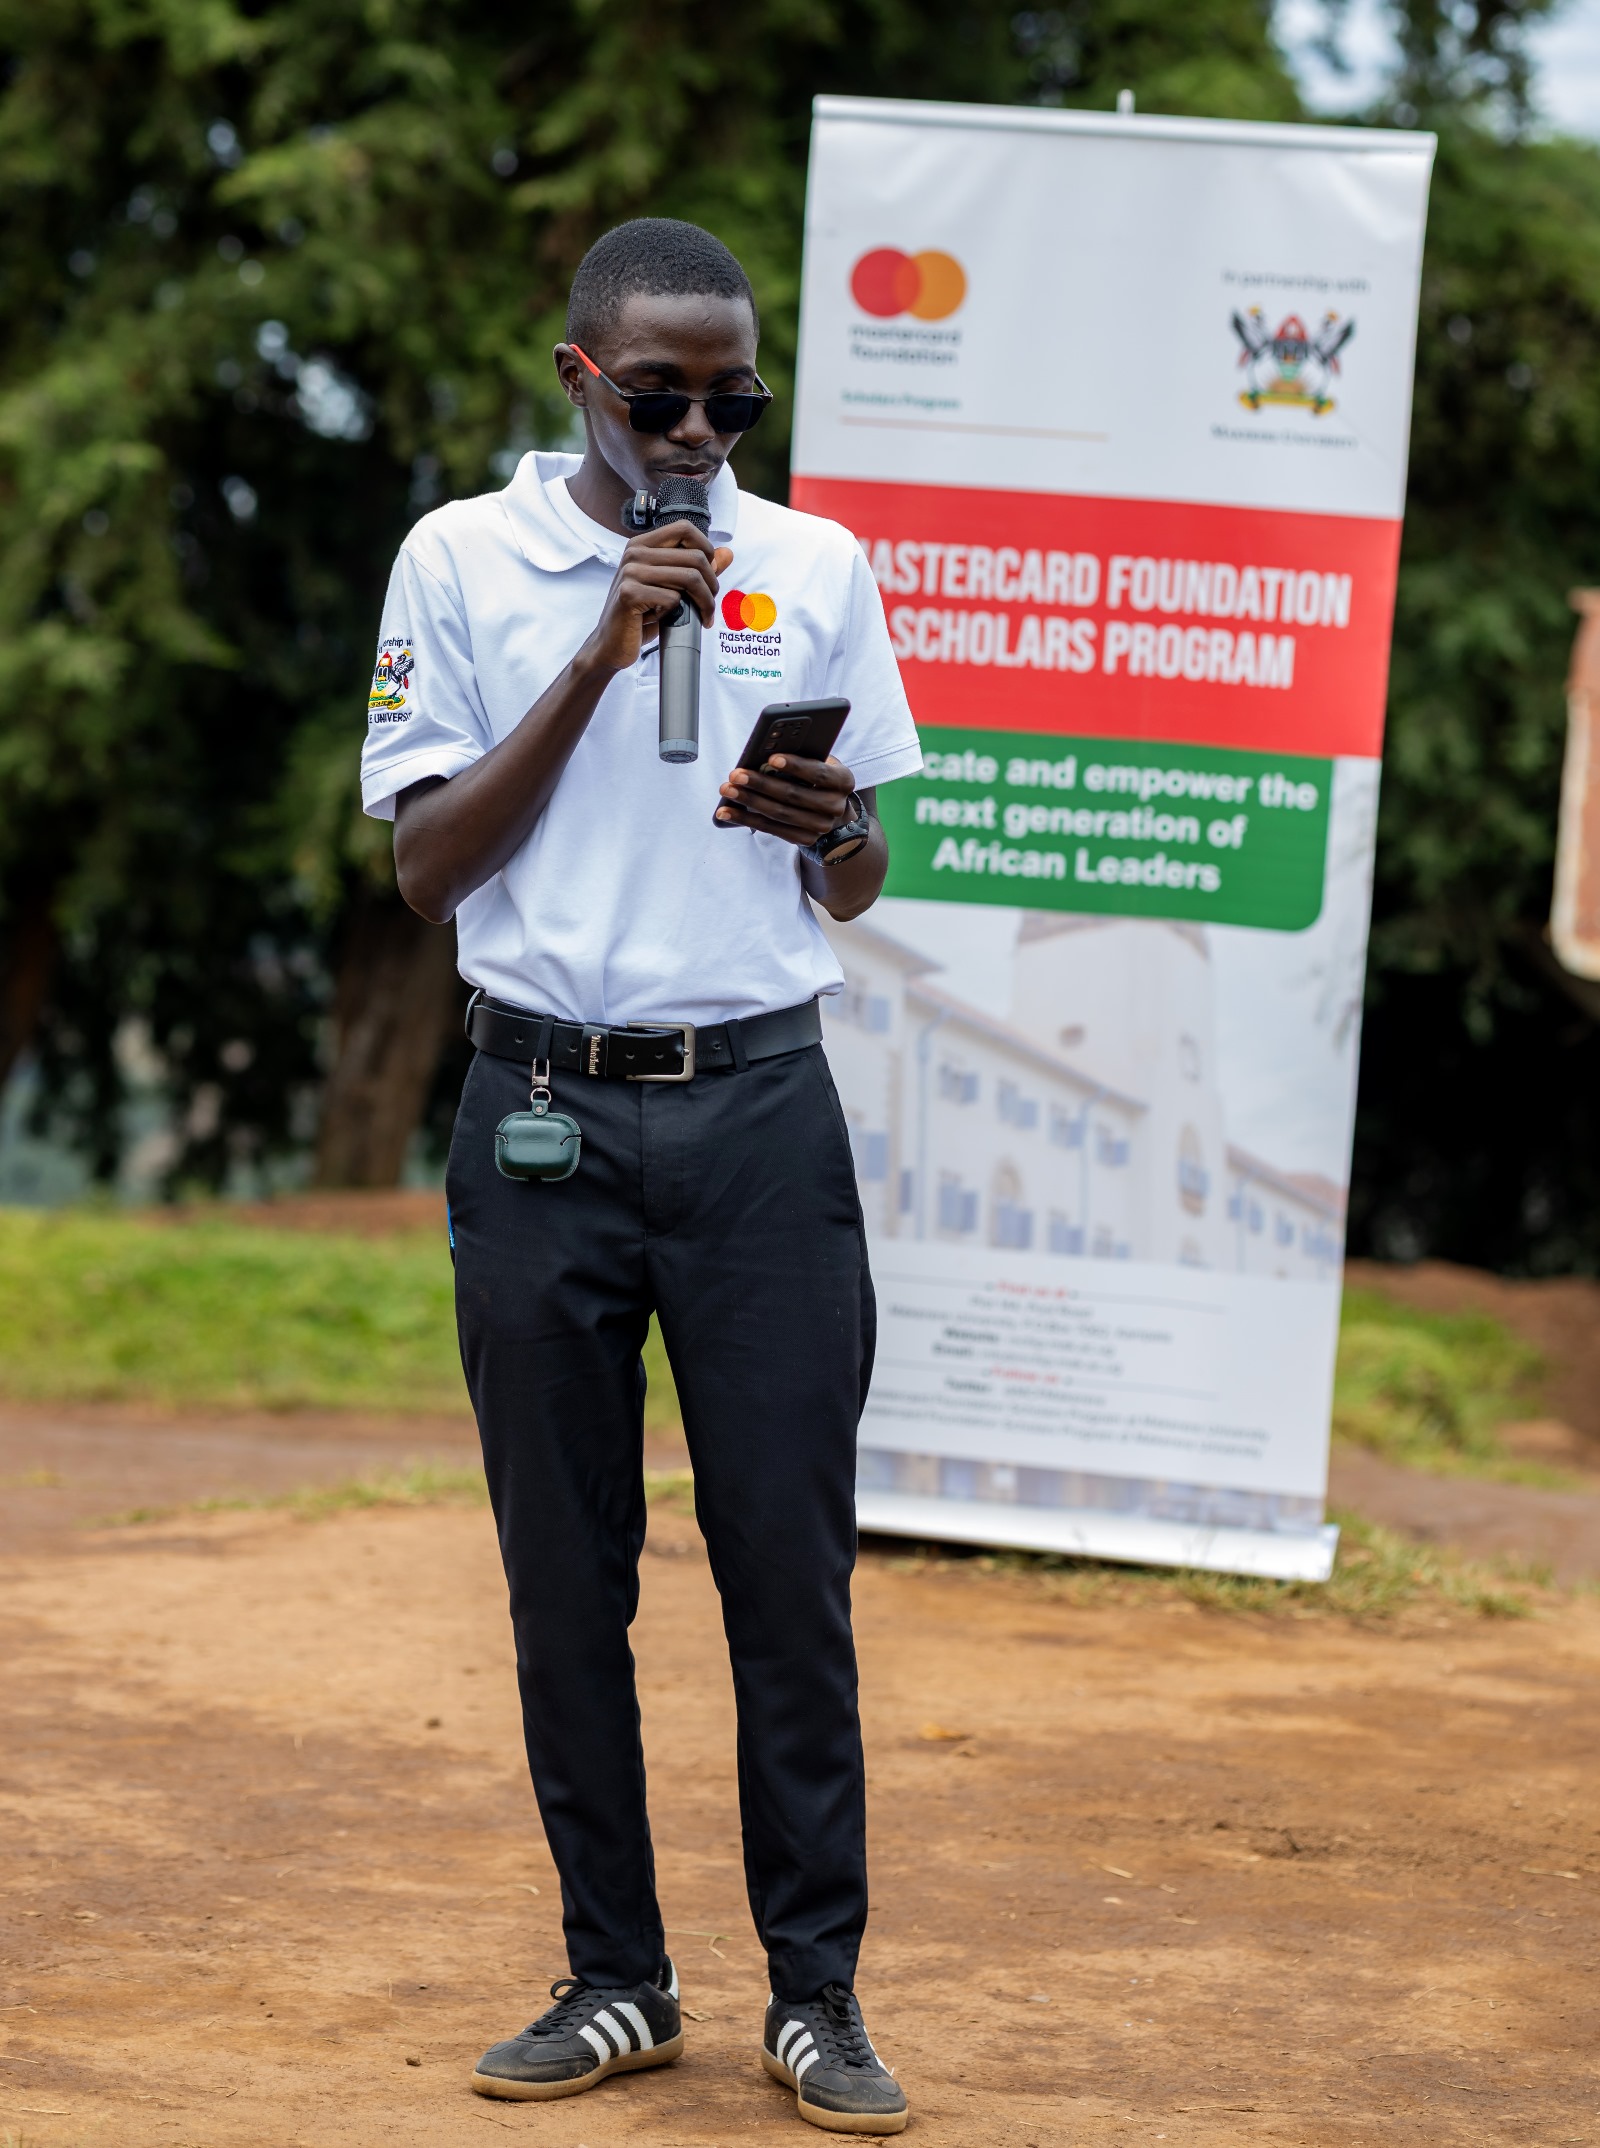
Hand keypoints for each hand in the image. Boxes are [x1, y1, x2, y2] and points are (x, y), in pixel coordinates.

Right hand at [581, 526, 734, 675]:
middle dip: (712, 585)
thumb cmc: (641, 616)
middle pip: (694, 557)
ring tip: (702, 616)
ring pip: (689, 578)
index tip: (710, 575)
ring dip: (703, 602)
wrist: (612, 644)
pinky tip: (663, 619)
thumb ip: (698, 569)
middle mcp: (634, 553)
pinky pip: (672, 599)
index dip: (706, 549)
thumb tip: (727, 552)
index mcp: (642, 545)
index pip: (685, 528)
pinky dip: (675, 613)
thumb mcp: (671, 588)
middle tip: (710, 606)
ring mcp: (630, 572)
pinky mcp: (629, 594)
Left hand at [715, 753, 856, 846]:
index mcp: (843, 781)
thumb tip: (766, 755)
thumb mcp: (820, 761)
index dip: (795, 766)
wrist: (833, 809)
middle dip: (761, 784)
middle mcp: (835, 806)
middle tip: (736, 774)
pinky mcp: (804, 839)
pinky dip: (745, 820)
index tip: (771, 758)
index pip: (818, 774)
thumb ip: (803, 755)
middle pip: (793, 795)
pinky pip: (771, 829)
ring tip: (727, 790)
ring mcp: (820, 826)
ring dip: (749, 802)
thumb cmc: (818, 776)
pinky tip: (725, 812)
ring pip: (779, 813)